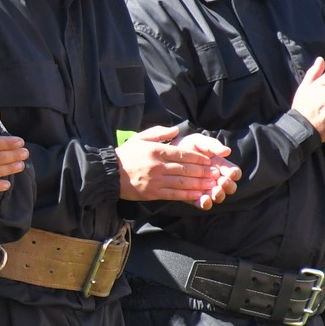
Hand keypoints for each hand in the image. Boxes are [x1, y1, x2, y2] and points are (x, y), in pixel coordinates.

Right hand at [116, 126, 242, 208]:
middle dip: (203, 172)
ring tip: (212, 185)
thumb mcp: (140, 138)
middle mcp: (158, 166)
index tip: (208, 161)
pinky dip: (188, 195)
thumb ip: (159, 133)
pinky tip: (198, 195)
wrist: (108, 174)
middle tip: (216, 173)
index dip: (198, 158)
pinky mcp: (153, 193)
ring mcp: (156, 181)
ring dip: (199, 184)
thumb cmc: (125, 155)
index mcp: (156, 151)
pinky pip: (174, 194)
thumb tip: (176, 130)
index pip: (182, 154)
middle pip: (186, 169)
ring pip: (183, 182)